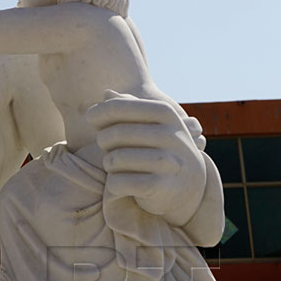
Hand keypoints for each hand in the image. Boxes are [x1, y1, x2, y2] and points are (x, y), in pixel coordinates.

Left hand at [86, 91, 206, 225]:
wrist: (190, 187)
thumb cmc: (158, 147)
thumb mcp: (151, 123)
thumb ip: (128, 107)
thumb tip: (106, 93)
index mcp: (166, 113)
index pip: (118, 107)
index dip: (98, 113)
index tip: (90, 118)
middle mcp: (171, 135)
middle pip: (114, 134)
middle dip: (103, 141)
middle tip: (107, 148)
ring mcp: (169, 162)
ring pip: (114, 160)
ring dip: (108, 164)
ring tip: (115, 166)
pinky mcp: (161, 187)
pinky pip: (119, 182)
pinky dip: (113, 185)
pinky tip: (119, 184)